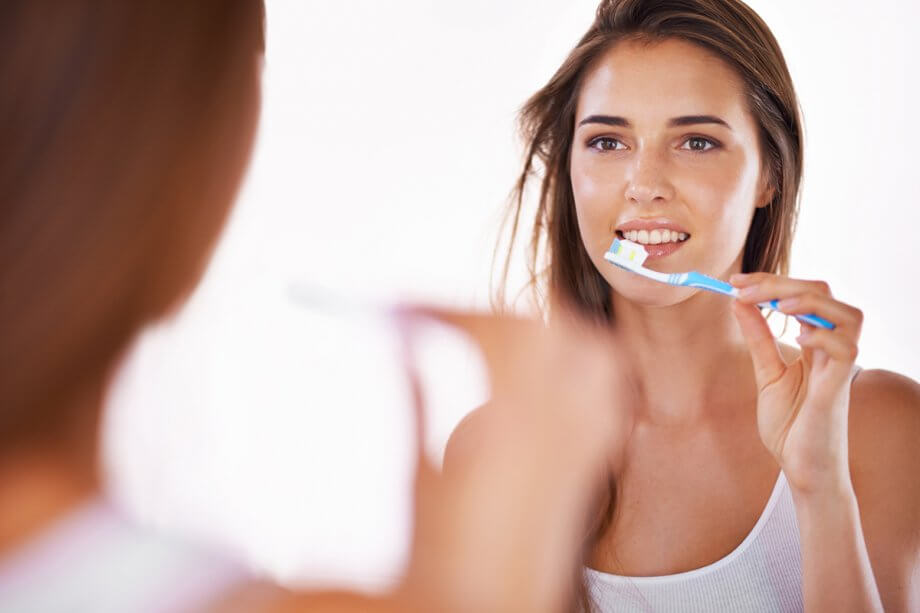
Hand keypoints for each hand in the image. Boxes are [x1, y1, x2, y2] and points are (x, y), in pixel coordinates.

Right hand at [395, 306, 634, 612]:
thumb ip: (416, 399)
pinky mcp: (590, 462)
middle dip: (490, 313)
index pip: (496, 336)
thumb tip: (406, 339)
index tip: (405, 308)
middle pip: (551, 334)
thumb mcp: (420, 479)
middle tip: (442, 319)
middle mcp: (558, 437)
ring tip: (490, 335)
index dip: (447, 310)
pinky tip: (535, 372)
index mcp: (507, 440)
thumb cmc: (445, 560)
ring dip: (541, 329)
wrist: (491, 608)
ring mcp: (583, 448)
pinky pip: (603, 389)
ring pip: (592, 356)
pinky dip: (572, 360)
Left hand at [730, 273, 863, 496]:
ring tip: (775, 303)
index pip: (805, 294)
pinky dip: (823, 336)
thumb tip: (739, 301)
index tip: (735, 281)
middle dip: (782, 283)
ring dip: (809, 301)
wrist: (801, 469)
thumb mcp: (766, 373)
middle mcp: (832, 350)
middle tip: (741, 287)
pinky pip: (846, 349)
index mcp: (816, 343)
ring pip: (847, 315)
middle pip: (825, 294)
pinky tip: (797, 337)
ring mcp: (838, 368)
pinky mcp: (838, 389)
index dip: (771, 282)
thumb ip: (758, 338)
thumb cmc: (790, 425)